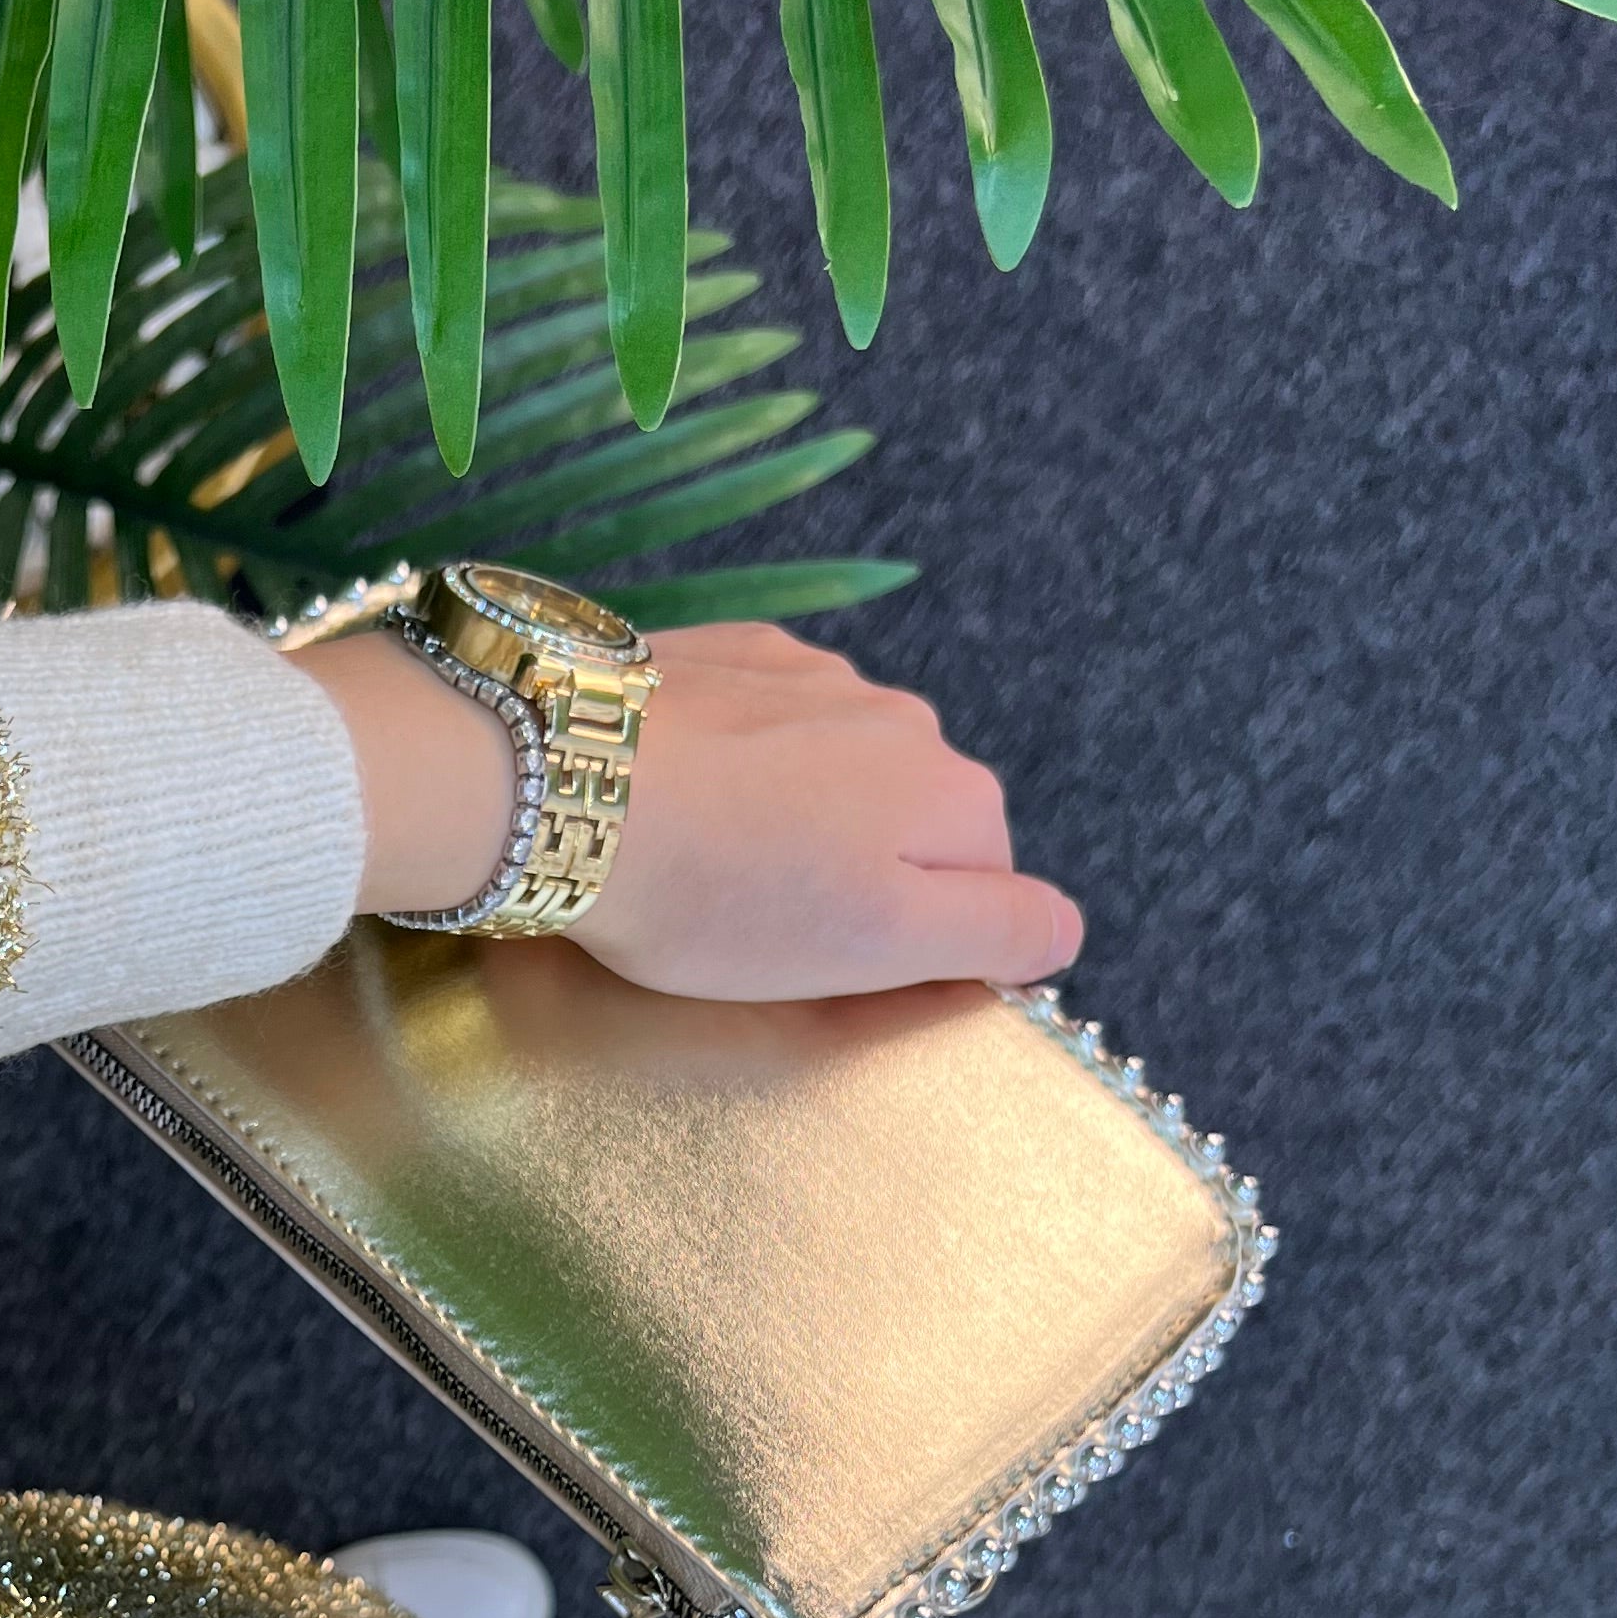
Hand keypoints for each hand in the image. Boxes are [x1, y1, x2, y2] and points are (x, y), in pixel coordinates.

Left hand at [316, 615, 1082, 1002]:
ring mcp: (815, 673)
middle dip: (850, 879)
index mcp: (956, 797)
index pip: (985, 897)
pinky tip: (674, 798)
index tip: (830, 966)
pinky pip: (760, 725)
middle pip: (907, 829)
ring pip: (832, 773)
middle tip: (757, 926)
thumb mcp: (879, 944)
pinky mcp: (727, 651)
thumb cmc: (719, 891)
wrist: (556, 786)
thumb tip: (1060, 930)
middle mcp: (906, 718)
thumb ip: (995, 933)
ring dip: (789, 820)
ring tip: (705, 862)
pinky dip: (734, 765)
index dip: (912, 948)